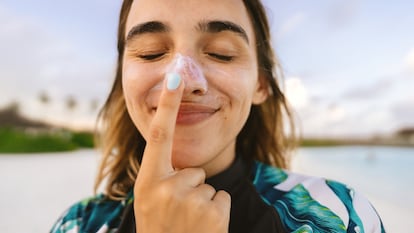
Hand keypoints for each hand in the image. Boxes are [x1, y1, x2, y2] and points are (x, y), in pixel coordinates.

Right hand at [133, 73, 230, 232]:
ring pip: (208, 184)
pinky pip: (221, 196)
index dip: (166, 105)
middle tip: (178, 212)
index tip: (174, 77)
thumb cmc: (159, 227)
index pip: (158, 136)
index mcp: (147, 181)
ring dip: (202, 201)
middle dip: (191, 186)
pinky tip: (202, 226)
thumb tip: (179, 158)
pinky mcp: (214, 212)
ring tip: (188, 222)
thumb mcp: (148, 200)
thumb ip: (160, 175)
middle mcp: (166, 188)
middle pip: (194, 169)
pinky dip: (216, 210)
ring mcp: (190, 201)